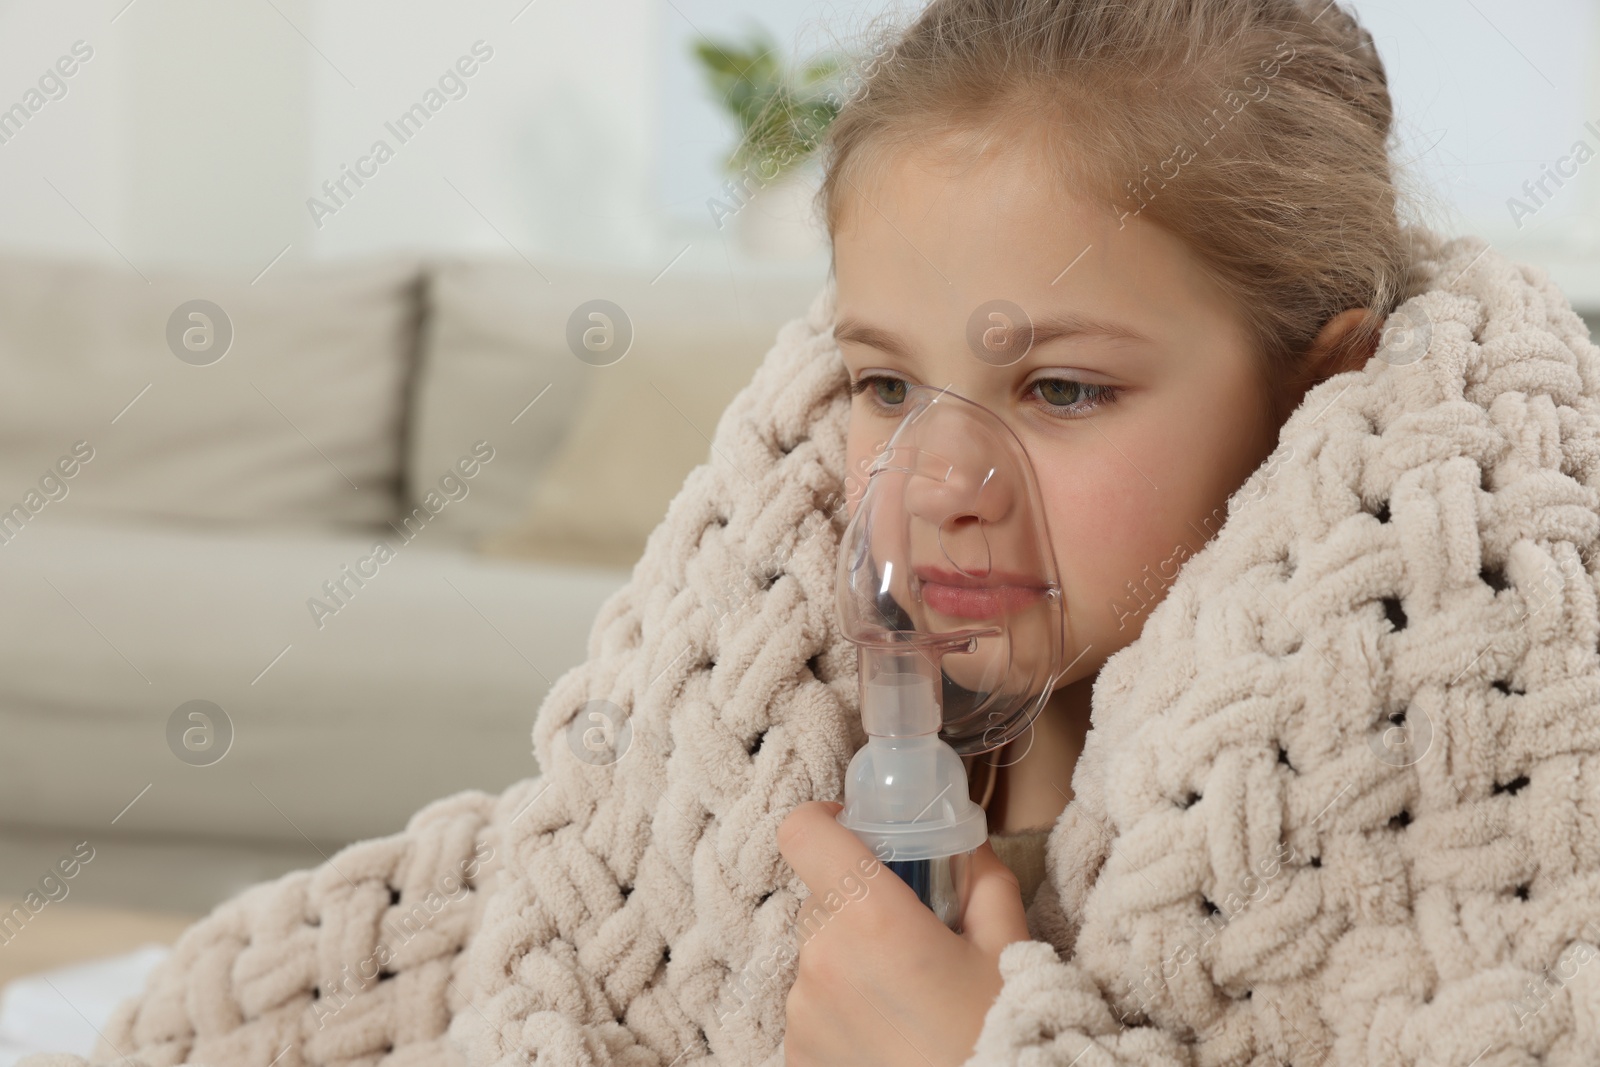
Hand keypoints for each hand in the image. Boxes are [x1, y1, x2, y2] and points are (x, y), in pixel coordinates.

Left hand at [776, 799, 1029, 1066]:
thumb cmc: (1000, 1032)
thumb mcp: (1007, 947)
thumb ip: (982, 879)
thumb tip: (963, 843)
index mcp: (871, 917)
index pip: (802, 833)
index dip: (826, 822)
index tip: (857, 833)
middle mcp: (822, 959)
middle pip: (819, 898)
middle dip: (858, 904)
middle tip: (911, 935)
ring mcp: (803, 1012)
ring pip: (815, 954)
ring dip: (849, 960)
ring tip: (907, 1000)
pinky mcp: (796, 1055)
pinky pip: (811, 1006)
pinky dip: (841, 1009)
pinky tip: (889, 1035)